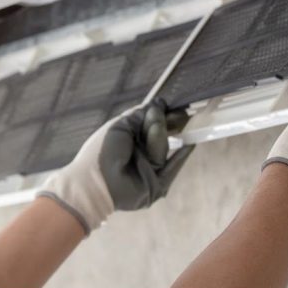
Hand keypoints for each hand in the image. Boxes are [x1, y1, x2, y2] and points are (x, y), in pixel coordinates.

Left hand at [38, 99, 194, 233]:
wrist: (97, 181)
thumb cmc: (102, 151)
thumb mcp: (120, 125)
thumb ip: (140, 114)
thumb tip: (160, 102)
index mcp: (128, 138)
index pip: (149, 123)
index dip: (162, 115)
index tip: (174, 106)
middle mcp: (139, 152)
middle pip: (159, 133)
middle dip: (166, 123)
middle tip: (181, 113)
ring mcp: (148, 168)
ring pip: (162, 147)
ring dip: (158, 136)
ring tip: (151, 132)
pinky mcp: (157, 184)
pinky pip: (172, 168)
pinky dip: (182, 156)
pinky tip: (190, 144)